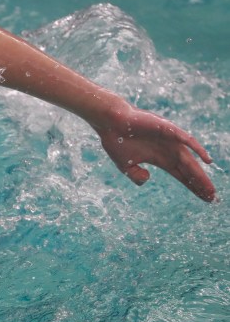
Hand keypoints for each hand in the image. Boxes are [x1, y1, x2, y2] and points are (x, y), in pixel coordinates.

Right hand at [94, 104, 215, 201]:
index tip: (203, 198)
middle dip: (200, 183)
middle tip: (211, 197)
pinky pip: (186, 140)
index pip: (181, 174)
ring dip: (200, 174)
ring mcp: (170, 140)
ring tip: (210, 189)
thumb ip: (135, 176)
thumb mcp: (125, 166)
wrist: (110, 123)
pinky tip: (207, 160)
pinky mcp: (168, 129)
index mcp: (159, 158)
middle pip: (189, 169)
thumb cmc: (116, 142)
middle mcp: (168, 150)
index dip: (192, 185)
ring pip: (189, 159)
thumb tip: (147, 179)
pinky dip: (198, 149)